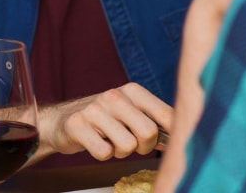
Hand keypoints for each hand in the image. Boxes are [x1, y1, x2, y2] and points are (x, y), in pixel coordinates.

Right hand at [40, 82, 171, 159]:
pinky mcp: (77, 125)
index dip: (170, 135)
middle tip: (131, 143)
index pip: (167, 115)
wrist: (60, 120)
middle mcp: (114, 95)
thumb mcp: (130, 111)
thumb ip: (156, 120)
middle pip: (149, 132)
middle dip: (143, 146)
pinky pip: (104, 153)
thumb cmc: (103, 119)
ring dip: (120, 152)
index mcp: (132, 90)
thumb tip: (184, 135)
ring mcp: (94, 109)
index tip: (163, 142)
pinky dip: (103, 155)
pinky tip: (95, 143)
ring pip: (127, 146)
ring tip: (110, 141)